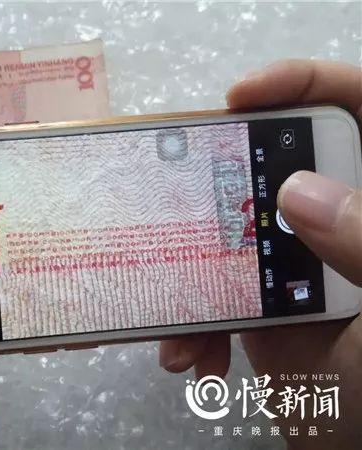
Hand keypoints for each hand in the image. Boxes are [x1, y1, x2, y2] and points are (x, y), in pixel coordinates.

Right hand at [159, 60, 361, 447]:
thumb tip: (297, 190)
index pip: (360, 110)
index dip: (306, 85)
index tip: (242, 97)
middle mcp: (336, 225)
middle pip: (273, 164)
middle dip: (217, 176)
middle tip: (175, 185)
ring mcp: (292, 264)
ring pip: (226, 230)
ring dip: (187, 266)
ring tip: (176, 310)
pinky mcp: (257, 303)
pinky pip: (210, 289)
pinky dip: (190, 320)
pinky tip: (190, 354)